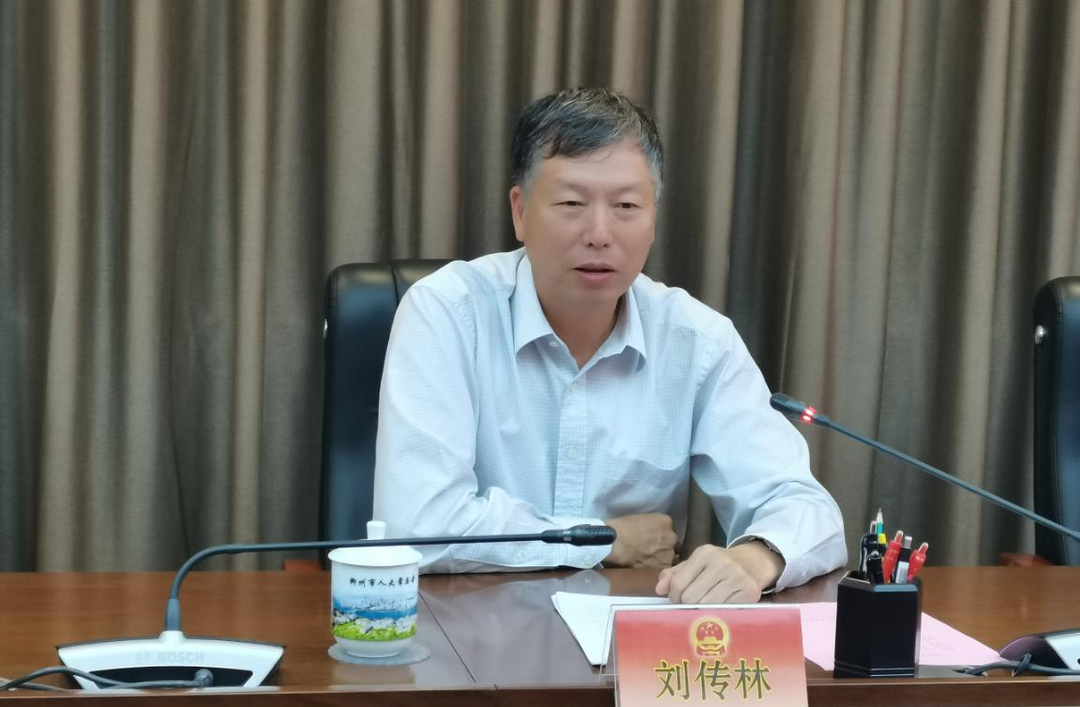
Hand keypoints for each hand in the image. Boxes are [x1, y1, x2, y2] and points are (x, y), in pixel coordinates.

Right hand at [603, 513, 677, 568]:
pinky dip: (658, 568)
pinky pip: (665, 568)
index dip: (662, 535)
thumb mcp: (642, 518)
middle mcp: (672, 537)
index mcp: (666, 521)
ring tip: (649, 560)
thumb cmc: (622, 528)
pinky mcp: (663, 567)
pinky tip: (648, 566)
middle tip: (652, 550)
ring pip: (670, 557)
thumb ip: (653, 525)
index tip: (654, 538)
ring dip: (663, 558)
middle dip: (665, 547)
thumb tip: (653, 533)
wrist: (615, 543)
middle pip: (673, 544)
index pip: (670, 529)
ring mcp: (669, 553)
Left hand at [654, 541, 784, 603]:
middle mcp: (721, 563)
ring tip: (703, 608)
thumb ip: (674, 574)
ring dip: (701, 612)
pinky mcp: (749, 592)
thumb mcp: (696, 562)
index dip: (673, 596)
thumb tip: (658, 589)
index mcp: (704, 553)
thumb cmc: (719, 564)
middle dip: (686, 605)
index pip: (678, 583)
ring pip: (706, 606)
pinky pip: (724, 612)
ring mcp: (737, 578)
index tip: (677, 600)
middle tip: (690, 606)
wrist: (753, 562)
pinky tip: (718, 609)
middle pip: (690, 597)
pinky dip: (718, 614)